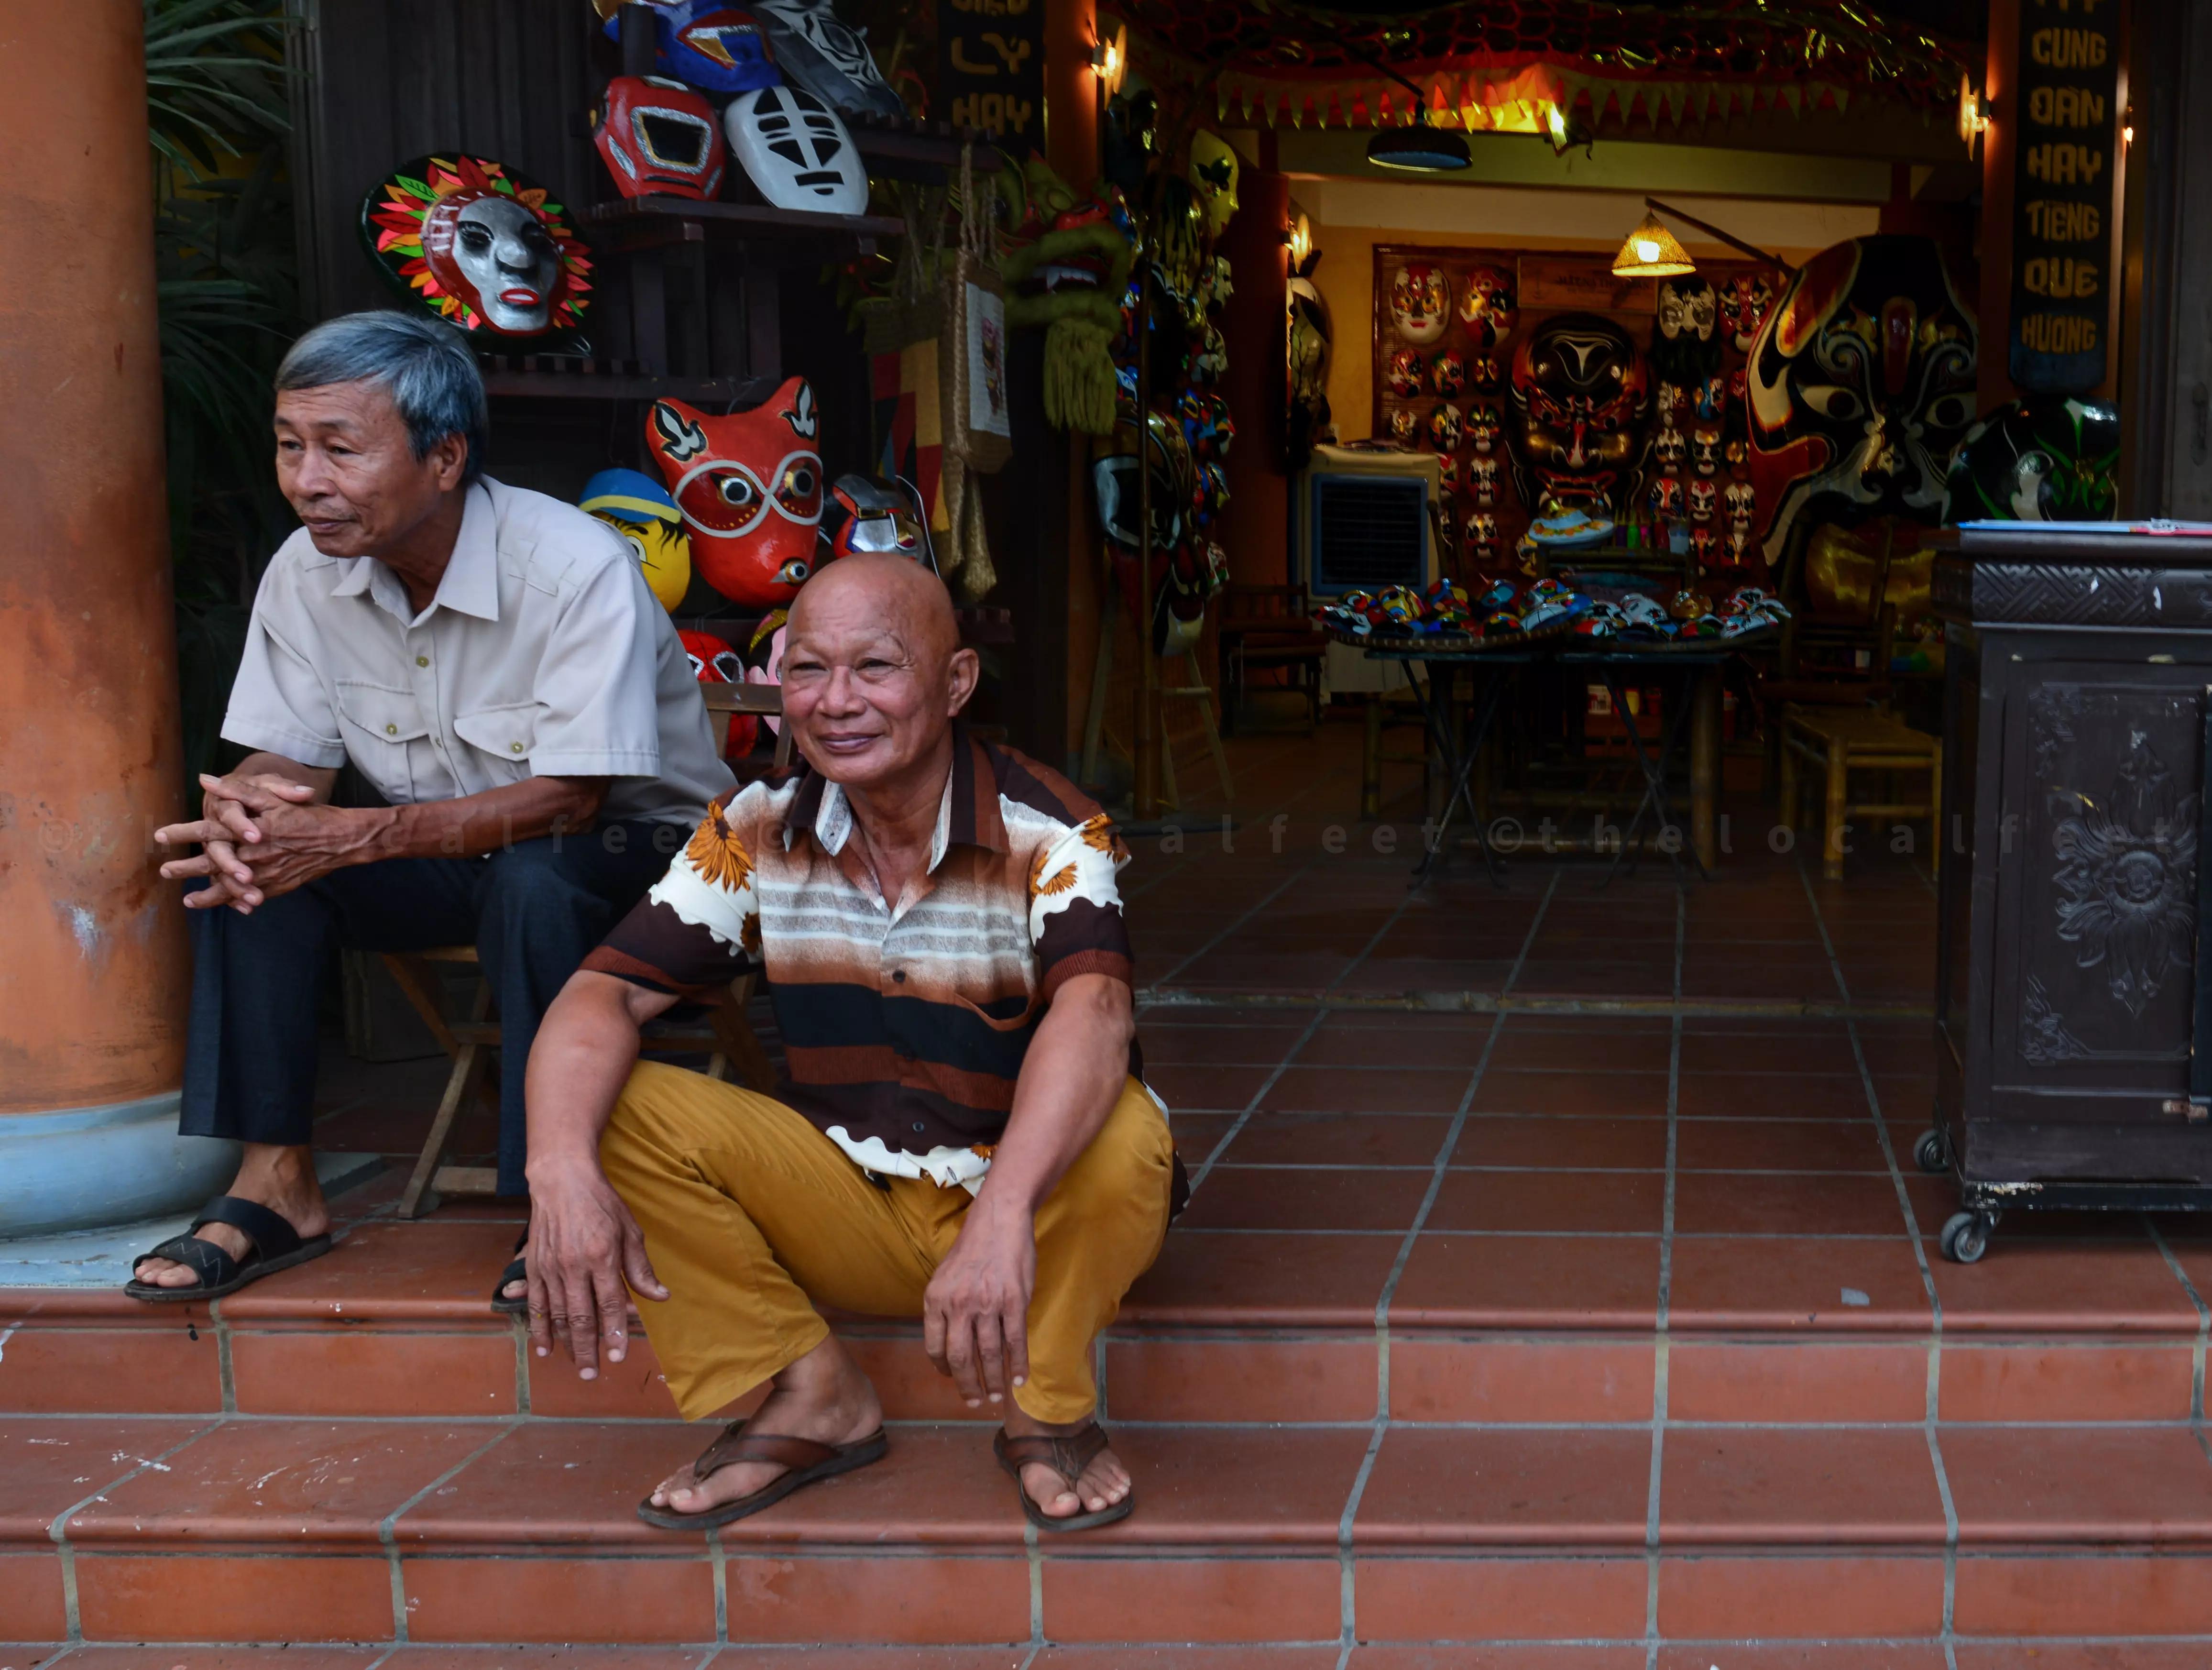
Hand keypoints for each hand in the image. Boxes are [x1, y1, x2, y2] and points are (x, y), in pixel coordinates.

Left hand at [157, 775, 361, 910]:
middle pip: (212, 864)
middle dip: (187, 868)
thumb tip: (205, 780)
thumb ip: (238, 790)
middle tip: (165, 871)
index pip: (208, 831)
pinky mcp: (277, 886)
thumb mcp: (274, 795)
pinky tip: (223, 906)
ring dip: (206, 894)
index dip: (183, 833)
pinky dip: (233, 903)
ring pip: (228, 887)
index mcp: (249, 831)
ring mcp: (265, 875)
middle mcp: (253, 856)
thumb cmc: (309, 814)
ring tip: (187, 900)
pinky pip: (249, 897)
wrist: (342, 840)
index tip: (159, 834)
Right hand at [524, 1160, 668, 1379]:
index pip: (610, 1304)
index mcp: (602, 1257)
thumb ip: (641, 1269)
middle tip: (593, 1375)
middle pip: (580, 1317)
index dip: (614, 1333)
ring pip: (557, 1315)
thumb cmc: (602, 1204)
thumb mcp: (630, 1231)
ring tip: (577, 1366)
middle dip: (588, 1349)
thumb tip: (660, 1297)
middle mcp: (574, 1266)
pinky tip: (544, 1348)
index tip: (618, 1357)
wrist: (562, 1180)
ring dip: (567, 1344)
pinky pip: (535, 1304)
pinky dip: (538, 1328)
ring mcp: (551, 1268)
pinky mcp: (534, 1266)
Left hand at [923, 1199, 1034, 1407]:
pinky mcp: (1014, 1301)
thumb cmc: (972, 1249)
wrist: (999, 1220)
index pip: (935, 1348)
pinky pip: (1015, 1342)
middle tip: (974, 1402)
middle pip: (960, 1358)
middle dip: (968, 1386)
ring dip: (994, 1381)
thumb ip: (944, 1308)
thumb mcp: (945, 1277)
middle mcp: (958, 1304)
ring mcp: (987, 1303)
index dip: (944, 1369)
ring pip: (988, 1355)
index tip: (952, 1378)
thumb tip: (948, 1343)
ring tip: (998, 1397)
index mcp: (936, 1299)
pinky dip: (1019, 1365)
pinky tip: (1020, 1379)